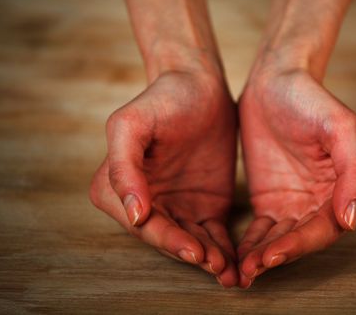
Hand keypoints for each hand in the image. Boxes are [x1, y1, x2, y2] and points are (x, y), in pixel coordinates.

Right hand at [89, 71, 238, 286]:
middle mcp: (145, 203)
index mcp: (118, 188)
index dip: (167, 240)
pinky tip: (237, 262)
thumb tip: (133, 214)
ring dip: (208, 259)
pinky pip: (213, 235)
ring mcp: (177, 208)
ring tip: (229, 270)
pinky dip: (223, 250)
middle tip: (215, 266)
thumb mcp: (131, 124)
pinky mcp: (205, 208)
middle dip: (191, 254)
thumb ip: (124, 167)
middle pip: (168, 238)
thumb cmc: (161, 99)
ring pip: (192, 241)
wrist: (199, 86)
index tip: (191, 251)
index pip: (143, 224)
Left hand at [237, 68, 355, 287]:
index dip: (303, 243)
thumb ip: (353, 170)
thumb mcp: (340, 126)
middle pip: (304, 238)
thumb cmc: (311, 98)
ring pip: (282, 239)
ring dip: (264, 257)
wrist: (274, 82)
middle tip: (253, 269)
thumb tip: (353, 218)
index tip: (275, 254)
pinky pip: (262, 230)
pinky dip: (251, 245)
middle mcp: (324, 201)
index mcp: (348, 186)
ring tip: (241, 272)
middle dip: (279, 255)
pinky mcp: (271, 201)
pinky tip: (236, 258)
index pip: (328, 226)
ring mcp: (297, 203)